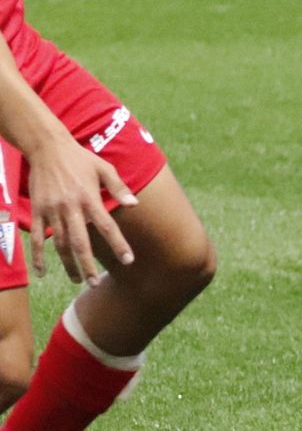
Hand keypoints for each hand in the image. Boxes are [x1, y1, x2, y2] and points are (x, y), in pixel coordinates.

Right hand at [24, 138, 137, 283]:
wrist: (47, 147)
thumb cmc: (80, 159)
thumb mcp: (104, 168)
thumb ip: (119, 187)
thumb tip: (135, 204)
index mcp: (90, 198)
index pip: (107, 226)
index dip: (118, 244)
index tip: (129, 260)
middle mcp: (70, 207)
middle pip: (80, 242)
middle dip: (87, 264)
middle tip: (94, 283)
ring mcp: (52, 210)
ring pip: (60, 243)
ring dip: (67, 264)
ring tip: (77, 280)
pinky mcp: (37, 210)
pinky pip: (38, 237)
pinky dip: (38, 256)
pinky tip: (42, 272)